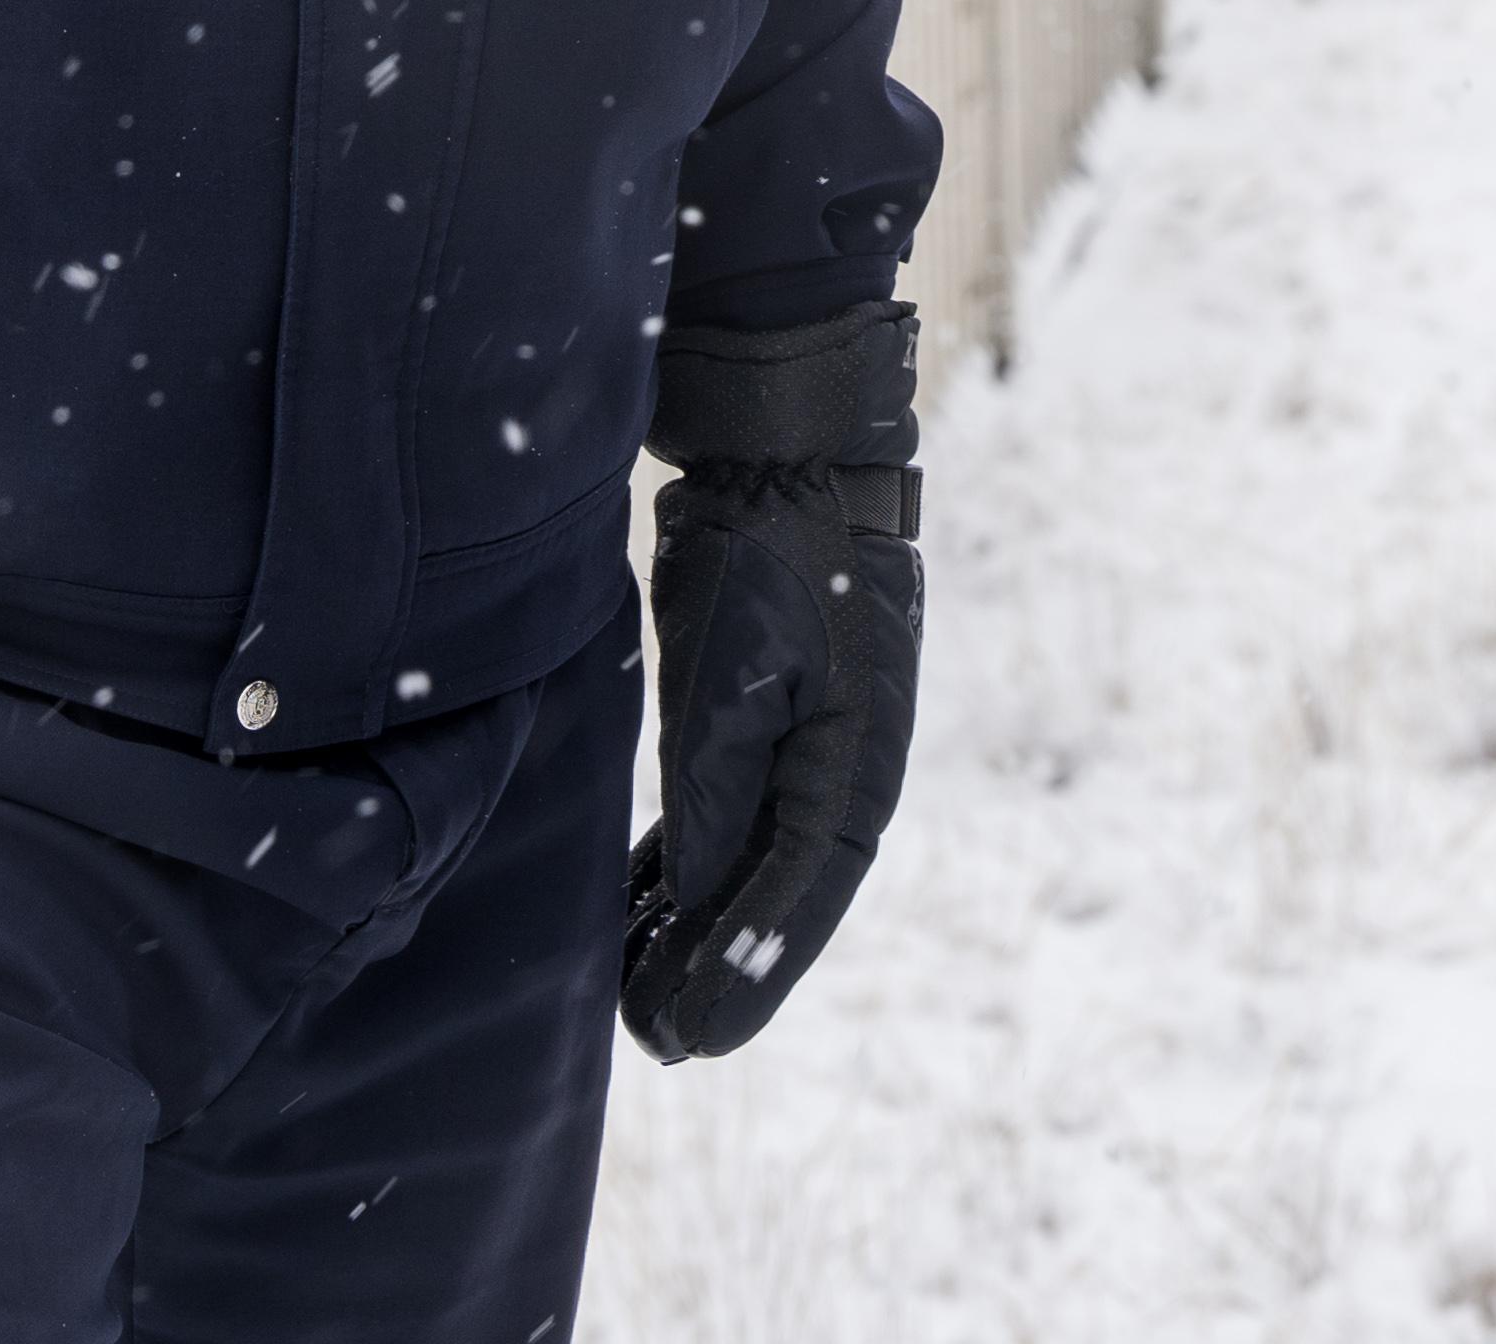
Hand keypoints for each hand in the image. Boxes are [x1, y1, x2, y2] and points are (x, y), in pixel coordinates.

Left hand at [624, 305, 924, 1062]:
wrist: (785, 453)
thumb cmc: (771, 557)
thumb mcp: (732, 678)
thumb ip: (717, 792)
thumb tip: (700, 899)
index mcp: (856, 763)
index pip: (802, 895)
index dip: (748, 972)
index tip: (691, 1039)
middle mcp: (844, 766)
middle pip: (782, 893)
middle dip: (724, 968)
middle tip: (659, 1042)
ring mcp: (810, 742)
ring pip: (754, 860)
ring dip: (702, 926)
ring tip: (638, 993)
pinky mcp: (768, 717)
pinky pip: (732, 816)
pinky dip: (691, 868)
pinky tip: (645, 909)